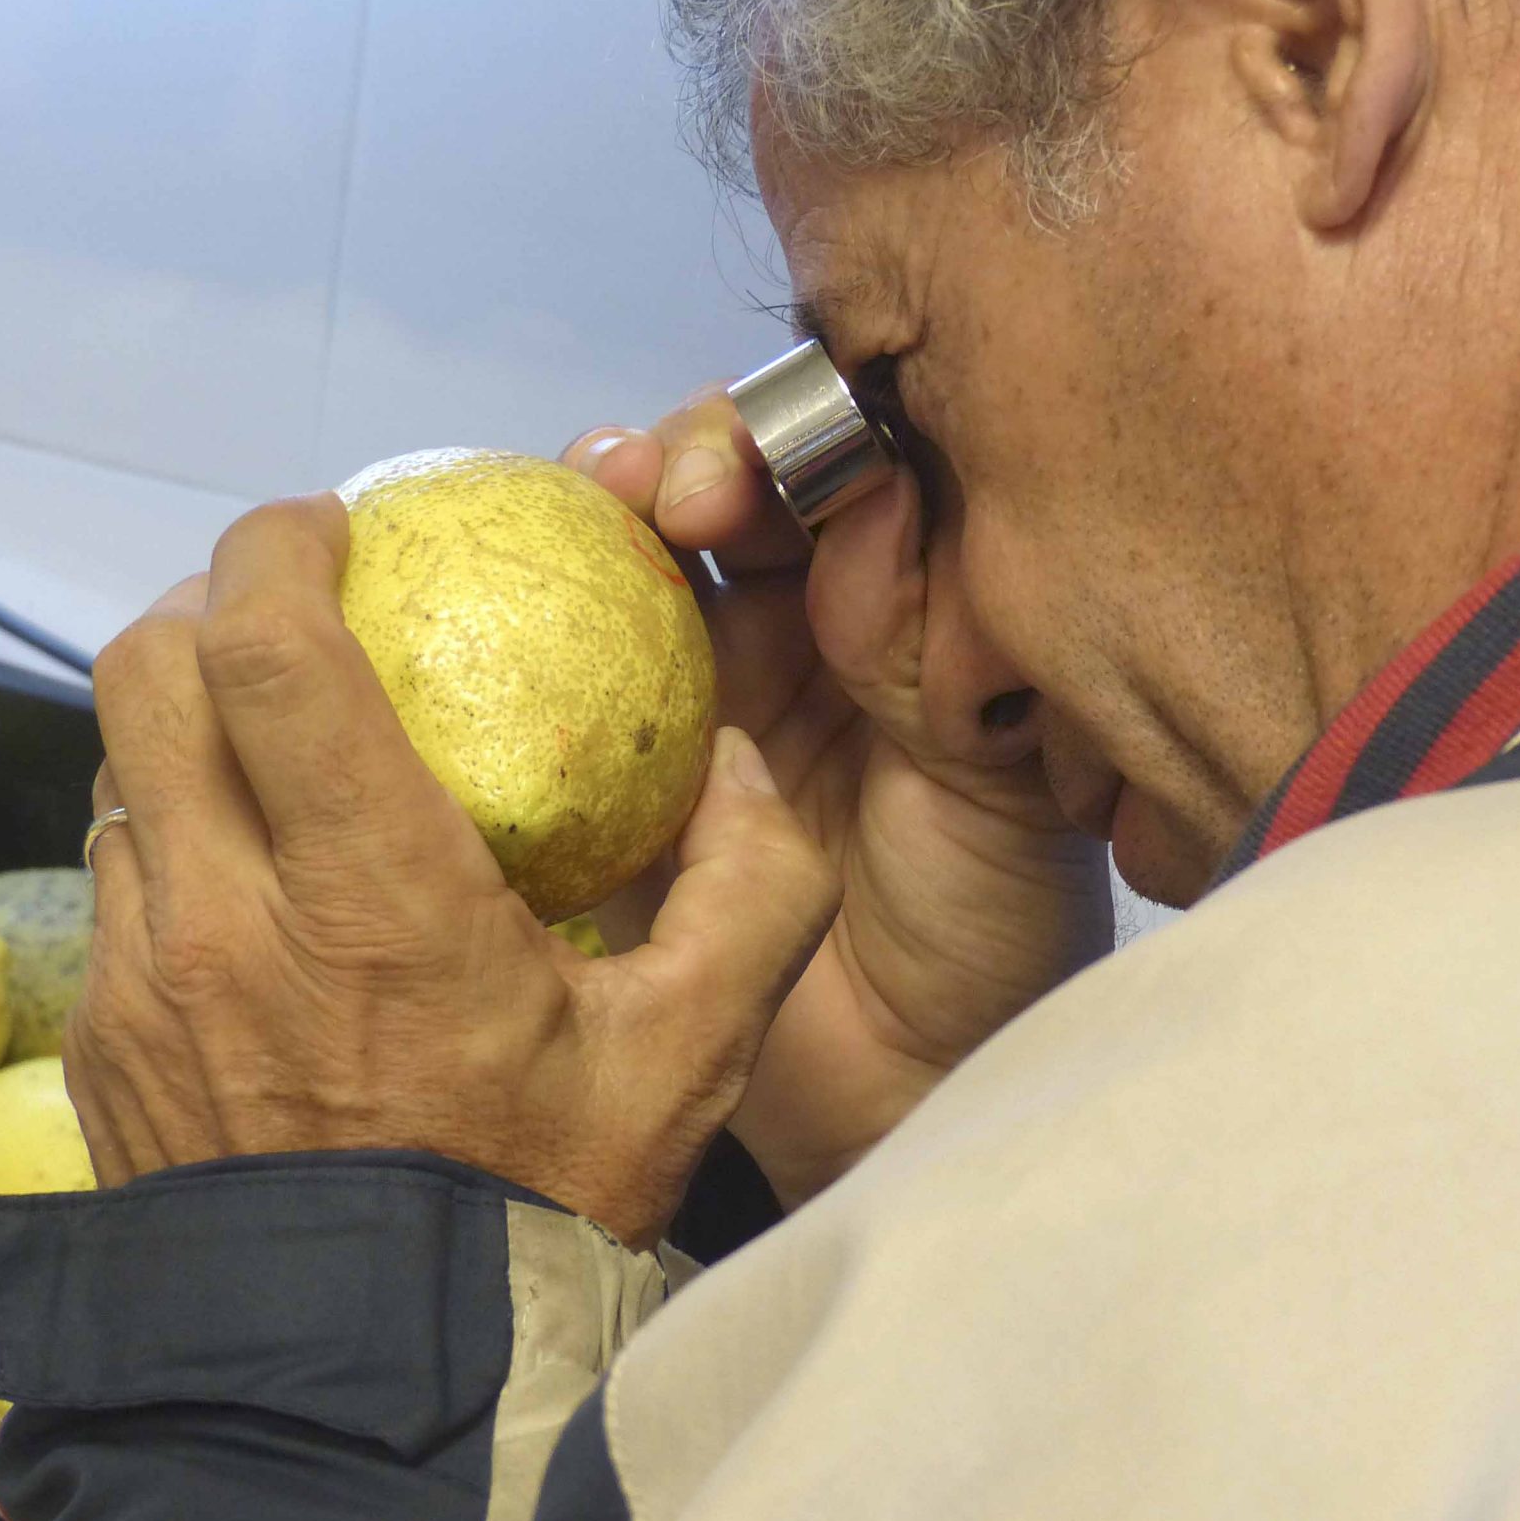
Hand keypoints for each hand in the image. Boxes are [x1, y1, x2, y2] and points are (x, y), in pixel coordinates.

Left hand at [69, 496, 840, 1249]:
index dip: (276, 546)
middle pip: (143, 673)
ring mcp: (148, 987)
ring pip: (121, 775)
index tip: (330, 524)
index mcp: (369, 896)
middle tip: (292, 605)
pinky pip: (120, 883)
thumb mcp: (688, 1056)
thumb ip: (755, 890)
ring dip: (185, 724)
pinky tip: (258, 883)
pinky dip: (175, 834)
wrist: (383, 1388)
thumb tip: (743, 764)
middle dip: (206, 600)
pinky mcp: (111, 1048)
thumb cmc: (535, 1207)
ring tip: (278, 746)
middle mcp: (226, 921)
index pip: (263, 651)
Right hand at [563, 399, 1111, 1208]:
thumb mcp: (996, 774)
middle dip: (698, 453)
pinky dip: (537, 616)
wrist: (906, 1086)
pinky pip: (563, 672)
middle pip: (731, 486)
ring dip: (611, 498)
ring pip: (640, 553)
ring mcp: (699, 691)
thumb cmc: (986, 931)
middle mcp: (799, 628)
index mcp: (905, 607)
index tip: (782, 460)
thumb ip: (932, 642)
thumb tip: (873, 494)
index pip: (846, 472)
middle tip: (675, 489)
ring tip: (603, 486)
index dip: (805, 434)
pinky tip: (523, 588)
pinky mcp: (615, 766)